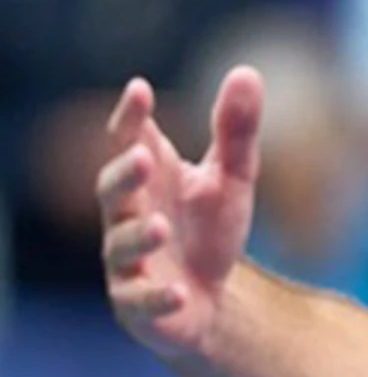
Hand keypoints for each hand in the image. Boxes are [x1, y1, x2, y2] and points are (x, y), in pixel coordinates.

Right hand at [98, 67, 263, 358]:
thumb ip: (236, 130)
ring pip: (119, 246)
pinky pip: (141, 302)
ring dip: (137, 234)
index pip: (129, 140)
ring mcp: (128, 261)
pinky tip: (179, 291)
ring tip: (158, 224)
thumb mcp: (233, 178)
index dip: (131, 116)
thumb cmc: (211, 230)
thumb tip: (246, 70)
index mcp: (149, 179)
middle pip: (112, 190)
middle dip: (124, 174)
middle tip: (143, 157)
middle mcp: (126, 216)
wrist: (212, 301)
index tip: (140, 89)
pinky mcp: (139, 305)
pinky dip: (157, 297)